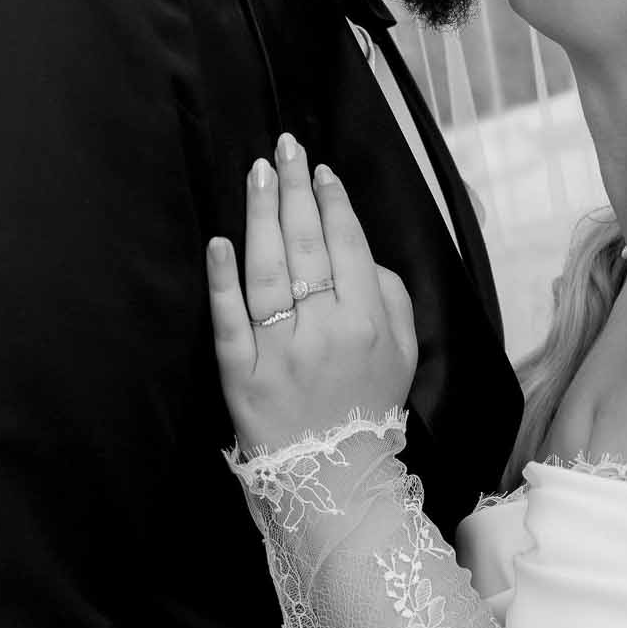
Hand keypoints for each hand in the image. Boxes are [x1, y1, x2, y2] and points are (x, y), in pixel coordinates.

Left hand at [206, 134, 417, 460]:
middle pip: (306, 246)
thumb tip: (362, 251)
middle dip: (295, 189)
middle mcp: (324, 331)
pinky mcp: (242, 374)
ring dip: (261, 215)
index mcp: (367, 322)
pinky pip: (230, 319)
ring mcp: (280, 352)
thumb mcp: (406, 353)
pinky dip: (223, 278)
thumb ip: (392, 296)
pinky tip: (221, 241)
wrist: (334, 479)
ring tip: (258, 173)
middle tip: (285, 148)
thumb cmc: (369, 406)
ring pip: (268, 271)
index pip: (347, 247)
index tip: (321, 171)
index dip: (333, 203)